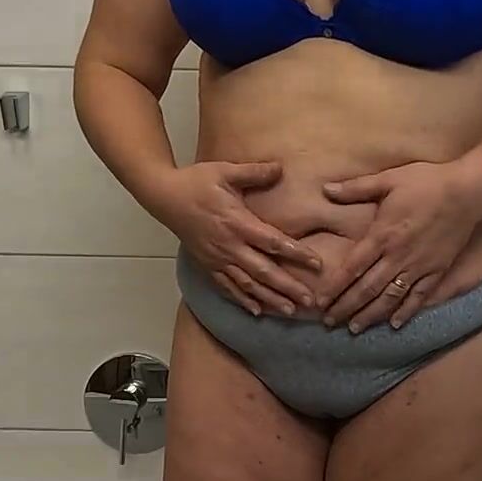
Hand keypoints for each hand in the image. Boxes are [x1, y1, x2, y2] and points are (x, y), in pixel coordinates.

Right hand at [162, 161, 321, 315]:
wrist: (164, 197)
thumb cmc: (196, 182)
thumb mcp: (225, 171)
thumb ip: (254, 172)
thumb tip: (280, 168)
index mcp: (237, 223)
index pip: (273, 242)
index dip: (297, 254)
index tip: (318, 264)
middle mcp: (229, 246)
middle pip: (264, 271)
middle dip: (288, 288)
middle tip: (311, 302)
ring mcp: (217, 259)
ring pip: (248, 285)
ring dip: (270, 299)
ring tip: (291, 312)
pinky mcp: (207, 265)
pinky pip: (227, 287)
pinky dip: (242, 300)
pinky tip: (257, 311)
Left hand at [318, 161, 481, 331]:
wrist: (467, 192)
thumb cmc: (427, 182)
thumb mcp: (389, 179)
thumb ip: (356, 188)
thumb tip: (326, 189)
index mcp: (382, 236)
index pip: (352, 268)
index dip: (335, 287)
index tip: (320, 303)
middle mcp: (397, 256)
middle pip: (367, 288)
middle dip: (346, 307)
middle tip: (330, 322)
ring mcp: (418, 266)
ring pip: (390, 297)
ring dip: (370, 315)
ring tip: (355, 328)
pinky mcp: (437, 271)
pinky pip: (419, 296)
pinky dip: (406, 312)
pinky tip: (395, 325)